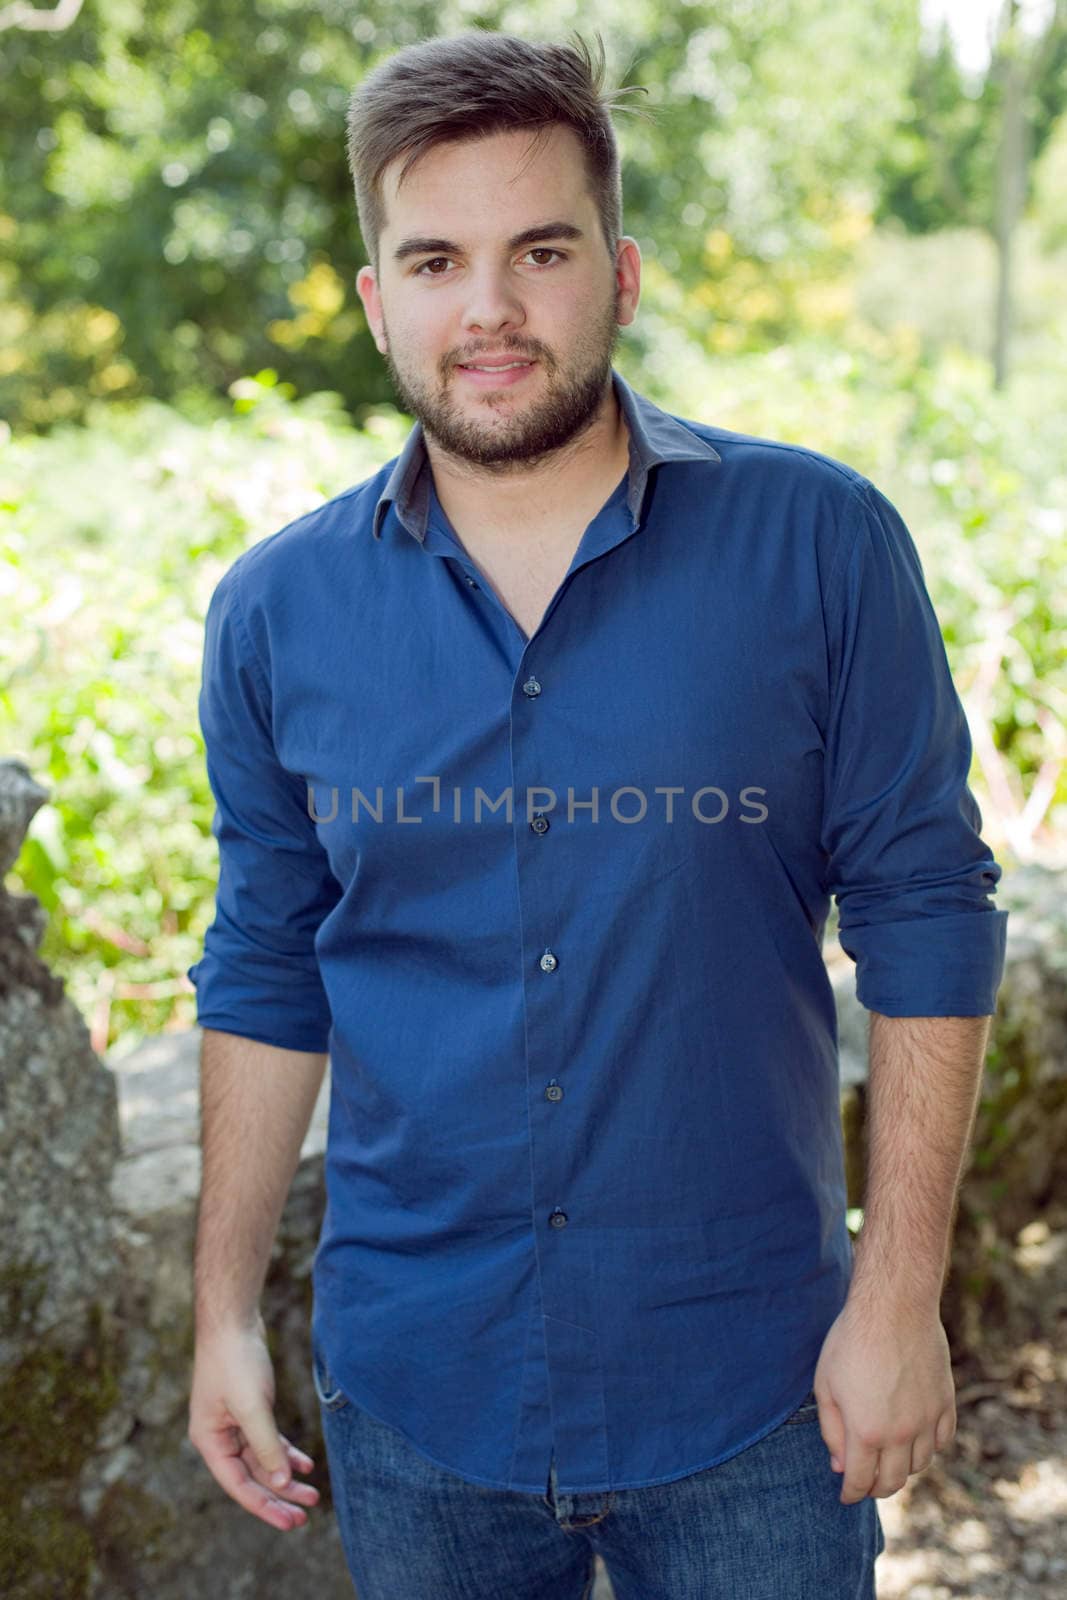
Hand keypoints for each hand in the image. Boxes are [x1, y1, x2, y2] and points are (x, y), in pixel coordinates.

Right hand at [188, 1318, 320, 1530]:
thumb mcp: (252, 1406)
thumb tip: (280, 1481)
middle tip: (305, 1516)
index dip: (265, 1506)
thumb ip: (266, 1445)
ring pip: (262, 1461)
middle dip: (279, 1497)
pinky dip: (286, 1452)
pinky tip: (305, 1464)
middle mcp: (219, 1438)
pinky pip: (268, 1441)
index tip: (291, 1522)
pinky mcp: (249, 1410)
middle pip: (251, 1477)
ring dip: (286, 1476)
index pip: (238, 1485)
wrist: (233, 1321)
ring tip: (312, 1495)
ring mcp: (234, 1425)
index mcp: (210, 1442)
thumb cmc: (235, 1361)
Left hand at [812, 1291, 955, 1504]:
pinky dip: (928, 1448)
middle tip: (865, 1482)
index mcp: (867, 1431)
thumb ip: (831, 1430)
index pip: (860, 1480)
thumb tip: (839, 1465)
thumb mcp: (825, 1384)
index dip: (850, 1493)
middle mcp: (901, 1434)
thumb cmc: (851, 1341)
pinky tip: (915, 1440)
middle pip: (893, 1481)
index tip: (846, 1496)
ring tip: (888, 1459)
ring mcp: (927, 1420)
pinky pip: (941, 1441)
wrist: (894, 1307)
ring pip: (919, 1464)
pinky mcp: (945, 1403)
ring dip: (902, 1469)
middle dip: (876, 1487)